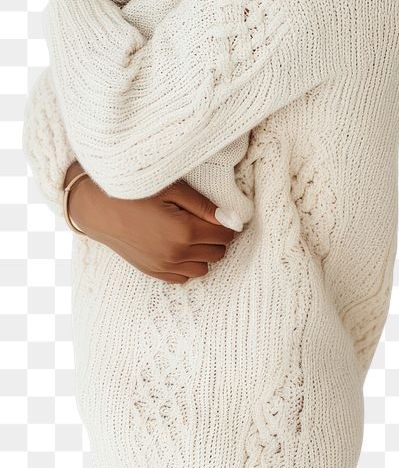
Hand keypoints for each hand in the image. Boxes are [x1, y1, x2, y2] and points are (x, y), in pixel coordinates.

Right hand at [66, 162, 240, 282]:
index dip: (227, 223)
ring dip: (204, 252)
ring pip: (203, 268)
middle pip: (218, 252)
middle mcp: (176, 255)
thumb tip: (232, 219)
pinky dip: (188, 265)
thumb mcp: (173, 190)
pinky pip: (183, 278)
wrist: (98, 208)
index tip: (221, 213)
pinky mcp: (152, 272)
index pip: (225, 235)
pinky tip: (180, 246)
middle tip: (206, 219)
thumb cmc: (135, 192)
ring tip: (193, 232)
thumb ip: (204, 206)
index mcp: (184, 232)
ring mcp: (163, 267)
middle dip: (217, 237)